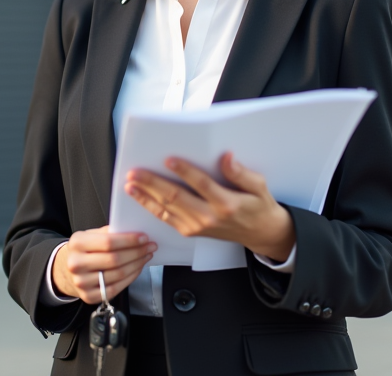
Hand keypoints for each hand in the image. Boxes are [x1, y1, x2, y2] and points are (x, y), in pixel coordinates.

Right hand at [51, 226, 156, 303]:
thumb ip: (110, 233)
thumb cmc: (86, 249)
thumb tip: (136, 234)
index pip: (108, 242)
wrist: (68, 270)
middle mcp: (76, 264)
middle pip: (115, 259)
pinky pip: (116, 288)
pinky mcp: (88, 296)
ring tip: (146, 256)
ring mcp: (81, 282)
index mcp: (77, 243)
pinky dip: (131, 277)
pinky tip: (137, 269)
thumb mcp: (92, 235)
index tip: (144, 238)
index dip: (129, 241)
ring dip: (137, 264)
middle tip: (150, 247)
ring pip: (118, 274)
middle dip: (137, 252)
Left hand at [124, 152, 295, 261]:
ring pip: (167, 210)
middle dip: (153, 184)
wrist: (260, 234)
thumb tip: (227, 157)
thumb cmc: (258, 207)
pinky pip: (167, 219)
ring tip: (131, 184)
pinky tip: (140, 198)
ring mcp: (197, 227)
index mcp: (226, 204)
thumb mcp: (259, 186)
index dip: (184, 171)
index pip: (201, 185)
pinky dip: (151, 208)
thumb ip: (241, 173)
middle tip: (136, 172)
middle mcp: (209, 217)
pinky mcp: (191, 232)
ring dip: (146, 196)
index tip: (168, 159)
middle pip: (176, 198)